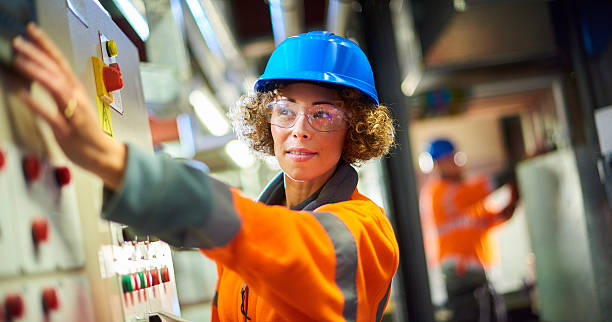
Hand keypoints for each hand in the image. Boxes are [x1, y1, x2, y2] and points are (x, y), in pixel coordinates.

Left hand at [12, 23, 125, 189]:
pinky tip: (22, 95)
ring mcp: (74, 113)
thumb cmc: (87, 132)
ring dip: (38, 73)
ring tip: (21, 61)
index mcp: (76, 90)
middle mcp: (76, 98)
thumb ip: (57, 90)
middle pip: (56, 71)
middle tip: (20, 42)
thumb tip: (39, 75)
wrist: (103, 155)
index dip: (46, 44)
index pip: (59, 61)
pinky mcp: (69, 130)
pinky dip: (37, 104)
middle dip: (37, 54)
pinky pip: (51, 115)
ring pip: (56, 88)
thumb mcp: (72, 106)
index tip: (31, 30)